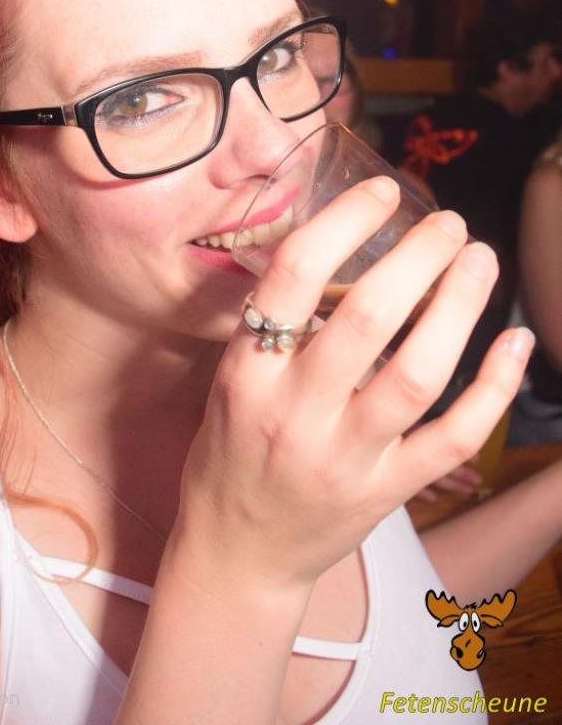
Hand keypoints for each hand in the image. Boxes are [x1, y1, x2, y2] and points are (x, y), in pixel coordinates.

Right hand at [172, 176, 532, 596]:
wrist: (237, 555)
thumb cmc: (228, 457)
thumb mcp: (228, 385)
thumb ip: (274, 330)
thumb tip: (340, 254)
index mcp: (246, 376)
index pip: (292, 278)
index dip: (344, 222)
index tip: (383, 189)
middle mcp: (294, 413)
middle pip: (368, 318)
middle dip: (418, 256)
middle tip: (447, 222)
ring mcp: (346, 458)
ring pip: (417, 373)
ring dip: (459, 306)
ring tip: (479, 258)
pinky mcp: (388, 492)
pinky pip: (452, 437)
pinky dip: (492, 387)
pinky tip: (515, 340)